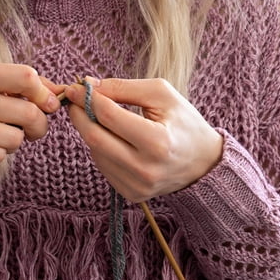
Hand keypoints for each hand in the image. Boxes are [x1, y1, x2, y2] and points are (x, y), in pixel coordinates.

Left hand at [63, 76, 222, 201]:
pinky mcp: (131, 194)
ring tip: (100, 118)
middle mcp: (145, 168)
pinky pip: (103, 167)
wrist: (204, 163)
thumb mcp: (162, 95)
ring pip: (96, 152)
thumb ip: (124, 87)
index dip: (88, 99)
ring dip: (91, 131)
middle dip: (80, 115)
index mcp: (157, 142)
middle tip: (74, 101)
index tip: (75, 87)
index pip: (109, 116)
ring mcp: (137, 185)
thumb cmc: (183, 123)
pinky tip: (114, 140)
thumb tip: (88, 86)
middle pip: (95, 138)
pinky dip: (102, 149)